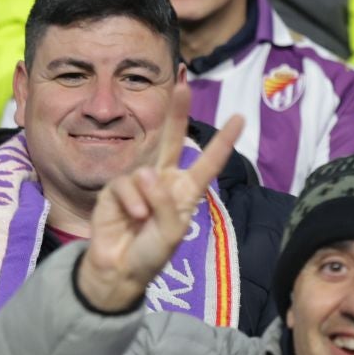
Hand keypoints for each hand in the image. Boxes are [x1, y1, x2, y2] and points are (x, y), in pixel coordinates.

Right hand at [75, 90, 243, 313]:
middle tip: (182, 84)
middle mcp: (163, 182)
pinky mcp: (114, 190)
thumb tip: (148, 173)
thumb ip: (166, 204)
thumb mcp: (171, 233)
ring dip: (146, 198)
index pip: (207, 163)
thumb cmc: (151, 253)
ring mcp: (138, 184)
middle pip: (171, 141)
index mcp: (185, 191)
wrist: (120, 270)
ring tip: (142, 220)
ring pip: (145, 173)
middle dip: (176, 113)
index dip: (223, 142)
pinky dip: (131, 201)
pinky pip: (125, 185)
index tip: (239, 119)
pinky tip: (132, 216)